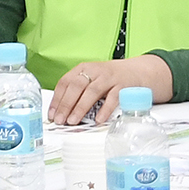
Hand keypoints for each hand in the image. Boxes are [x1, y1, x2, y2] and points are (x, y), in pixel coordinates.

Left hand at [46, 56, 170, 125]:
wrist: (136, 72)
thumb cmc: (109, 79)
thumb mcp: (91, 80)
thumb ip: (77, 92)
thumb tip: (61, 112)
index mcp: (83, 68)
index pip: (65, 82)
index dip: (57, 99)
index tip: (52, 114)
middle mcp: (95, 70)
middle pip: (76, 86)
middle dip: (66, 104)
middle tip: (60, 120)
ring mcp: (109, 77)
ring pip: (92, 91)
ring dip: (80, 107)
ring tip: (73, 121)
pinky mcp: (123, 86)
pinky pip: (113, 98)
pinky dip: (104, 109)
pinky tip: (98, 120)